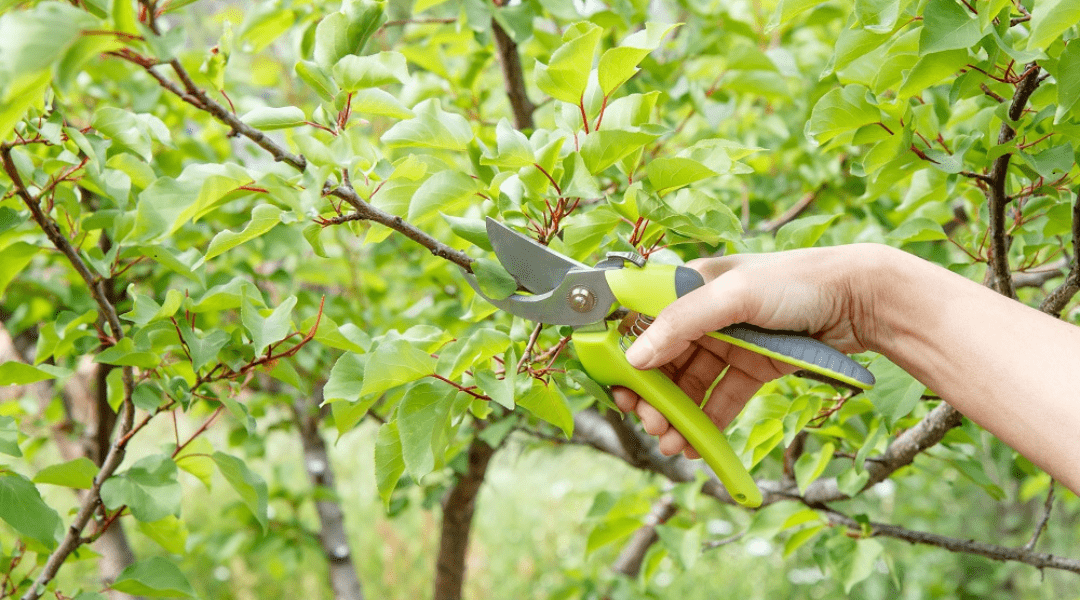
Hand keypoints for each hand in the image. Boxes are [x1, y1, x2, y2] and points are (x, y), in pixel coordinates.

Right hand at [612, 245, 876, 458]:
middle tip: (651, 423)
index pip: (645, 322)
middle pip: (665, 360)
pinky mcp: (754, 367)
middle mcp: (706, 314)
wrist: (862, 299)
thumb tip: (636, 356)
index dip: (628, 356)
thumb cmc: (799, 281)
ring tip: (672, 442)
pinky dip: (707, 422)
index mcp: (692, 285)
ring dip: (677, 414)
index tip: (620, 388)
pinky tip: (696, 444)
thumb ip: (682, 322)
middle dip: (653, 395)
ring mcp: (730, 342)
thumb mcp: (734, 294)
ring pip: (690, 384)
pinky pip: (721, 398)